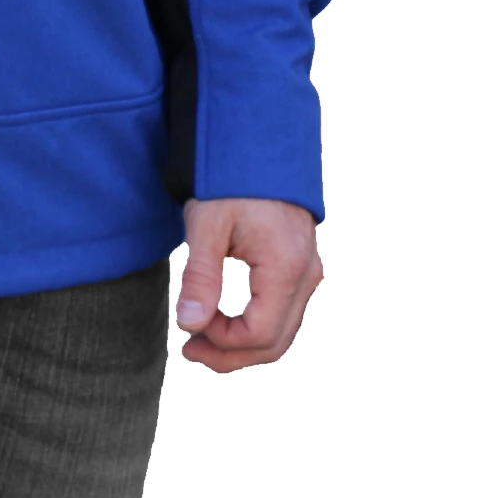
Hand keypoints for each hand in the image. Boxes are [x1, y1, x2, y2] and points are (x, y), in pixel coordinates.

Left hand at [175, 197, 322, 373]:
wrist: (258, 143)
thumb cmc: (230, 180)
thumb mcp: (207, 224)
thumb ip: (200, 276)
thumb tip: (188, 324)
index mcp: (286, 268)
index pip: (258, 333)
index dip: (222, 343)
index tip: (188, 332)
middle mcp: (306, 276)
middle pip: (274, 341)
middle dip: (231, 353)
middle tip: (190, 349)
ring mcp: (308, 271)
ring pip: (281, 329)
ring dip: (243, 342)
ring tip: (202, 336)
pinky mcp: (301, 265)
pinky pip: (283, 310)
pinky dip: (255, 323)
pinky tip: (224, 318)